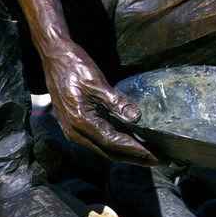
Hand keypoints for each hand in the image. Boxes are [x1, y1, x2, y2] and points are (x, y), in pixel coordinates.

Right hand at [43, 43, 160, 166]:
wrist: (54, 56)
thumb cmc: (74, 65)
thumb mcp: (97, 81)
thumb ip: (116, 101)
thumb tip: (136, 118)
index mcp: (80, 121)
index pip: (113, 143)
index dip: (136, 150)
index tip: (157, 155)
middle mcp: (74, 132)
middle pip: (110, 152)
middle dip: (136, 158)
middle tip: (161, 160)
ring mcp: (73, 131)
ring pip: (104, 149)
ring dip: (127, 154)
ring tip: (150, 154)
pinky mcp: (75, 126)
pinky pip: (98, 141)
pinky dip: (116, 145)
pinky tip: (131, 141)